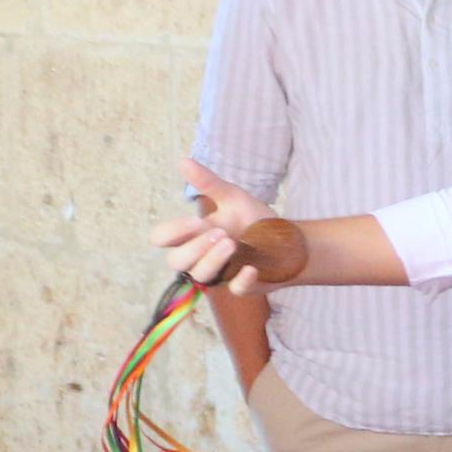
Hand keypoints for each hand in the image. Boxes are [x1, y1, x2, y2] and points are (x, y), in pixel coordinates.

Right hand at [156, 158, 307, 291]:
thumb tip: (184, 161)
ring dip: (212, 260)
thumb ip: (209, 183)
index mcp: (193, 235)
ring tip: (232, 243)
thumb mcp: (232, 198)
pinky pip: (235, 290)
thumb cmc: (253, 220)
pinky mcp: (243, 286)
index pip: (162, 239)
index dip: (171, 233)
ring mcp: (221, 273)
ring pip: (200, 276)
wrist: (290, 240)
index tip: (196, 221)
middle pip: (176, 261)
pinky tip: (252, 268)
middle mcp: (201, 257)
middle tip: (220, 233)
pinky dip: (241, 281)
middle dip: (194, 247)